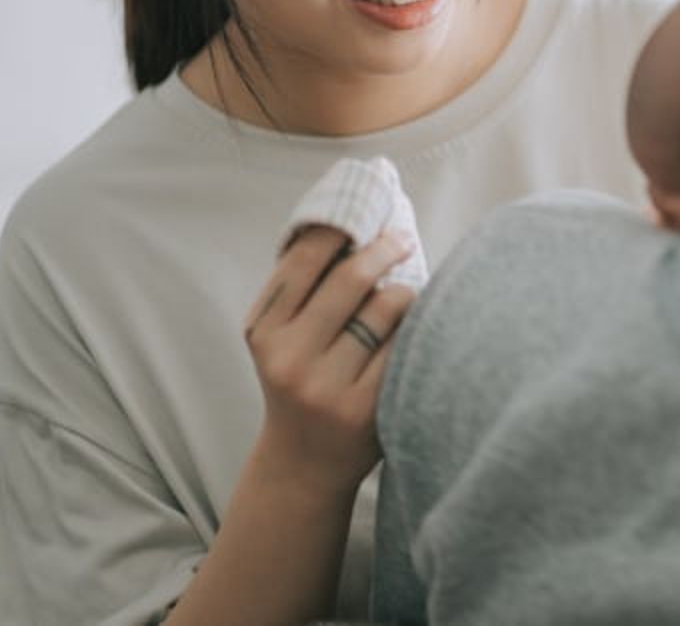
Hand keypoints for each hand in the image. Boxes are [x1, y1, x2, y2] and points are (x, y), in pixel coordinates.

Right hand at [242, 226, 417, 488]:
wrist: (302, 464)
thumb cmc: (302, 380)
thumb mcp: (282, 336)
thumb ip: (305, 287)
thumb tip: (355, 219)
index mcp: (263, 330)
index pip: (304, 260)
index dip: (341, 227)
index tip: (367, 214)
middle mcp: (287, 358)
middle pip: (352, 279)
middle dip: (385, 249)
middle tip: (402, 240)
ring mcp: (325, 387)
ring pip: (386, 308)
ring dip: (404, 292)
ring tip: (404, 295)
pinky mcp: (363, 411)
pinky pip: (405, 346)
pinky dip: (416, 327)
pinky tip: (415, 327)